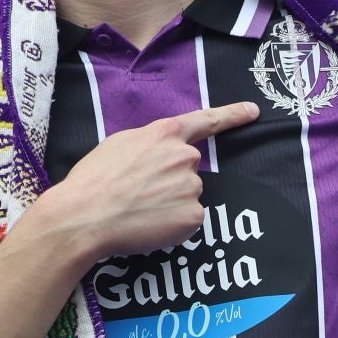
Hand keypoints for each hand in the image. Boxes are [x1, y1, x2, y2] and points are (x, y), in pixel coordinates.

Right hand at [41, 102, 260, 263]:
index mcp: (164, 133)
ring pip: (187, 196)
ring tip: (138, 210)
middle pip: (189, 168)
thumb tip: (157, 155)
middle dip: (172, 180)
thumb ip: (148, 144)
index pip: (205, 121)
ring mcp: (191, 186)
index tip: (253, 112)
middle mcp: (184, 157)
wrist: (84, 216)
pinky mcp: (193, 215)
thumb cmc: (92, 181)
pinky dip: (173, 225)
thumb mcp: (118, 145)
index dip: (232, 115)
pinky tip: (148, 225)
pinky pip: (188, 220)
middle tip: (140, 193)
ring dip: (171, 203)